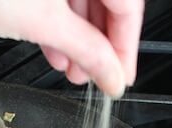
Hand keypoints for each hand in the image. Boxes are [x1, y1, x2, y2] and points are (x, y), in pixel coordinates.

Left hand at [0, 0, 143, 97]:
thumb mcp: (43, 23)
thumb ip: (85, 49)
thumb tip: (112, 75)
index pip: (127, 4)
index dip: (126, 45)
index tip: (120, 77)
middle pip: (108, 3)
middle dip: (101, 44)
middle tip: (95, 77)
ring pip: (83, 4)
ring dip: (80, 40)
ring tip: (73, 72)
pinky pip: (60, 3)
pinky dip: (60, 29)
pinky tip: (56, 53)